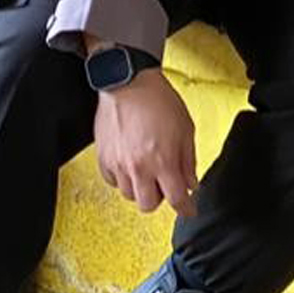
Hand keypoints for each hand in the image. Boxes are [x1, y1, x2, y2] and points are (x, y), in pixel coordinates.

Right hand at [93, 68, 198, 219]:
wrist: (128, 82)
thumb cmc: (157, 100)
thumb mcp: (185, 128)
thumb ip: (188, 160)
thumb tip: (190, 183)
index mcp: (163, 161)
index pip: (176, 199)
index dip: (185, 208)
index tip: (188, 210)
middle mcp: (139, 167)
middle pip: (148, 205)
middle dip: (159, 198)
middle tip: (164, 184)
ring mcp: (118, 164)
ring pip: (129, 195)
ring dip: (140, 187)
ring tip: (146, 170)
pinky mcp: (103, 158)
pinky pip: (112, 181)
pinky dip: (122, 178)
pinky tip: (130, 164)